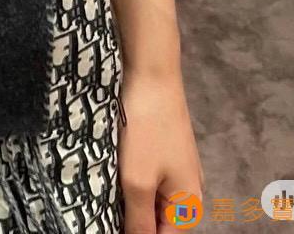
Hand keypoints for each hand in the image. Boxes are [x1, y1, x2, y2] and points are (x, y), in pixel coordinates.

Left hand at [118, 67, 204, 233]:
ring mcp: (176, 168)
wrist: (152, 73)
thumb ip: (139, 220)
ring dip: (129, 201)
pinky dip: (131, 181)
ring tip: (105, 194)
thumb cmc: (146, 128)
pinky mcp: (163, 150)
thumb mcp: (138, 180)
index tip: (107, 224)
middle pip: (158, 221)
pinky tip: (111, 174)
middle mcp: (188, 191)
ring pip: (150, 199)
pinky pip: (147, 179)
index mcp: (189, 205)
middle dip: (132, 219)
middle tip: (104, 209)